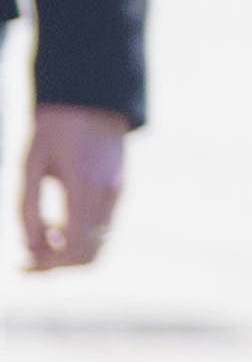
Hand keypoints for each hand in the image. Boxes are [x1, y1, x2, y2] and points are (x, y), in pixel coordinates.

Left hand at [16, 103, 126, 271]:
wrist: (91, 97)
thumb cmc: (53, 129)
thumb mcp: (29, 165)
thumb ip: (26, 208)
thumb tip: (30, 245)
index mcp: (84, 185)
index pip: (73, 244)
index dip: (46, 263)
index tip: (21, 264)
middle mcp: (108, 193)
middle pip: (90, 252)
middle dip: (57, 264)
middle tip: (26, 259)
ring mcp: (119, 192)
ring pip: (99, 243)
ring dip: (68, 251)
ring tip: (39, 238)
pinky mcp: (120, 189)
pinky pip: (102, 227)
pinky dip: (79, 236)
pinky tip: (55, 223)